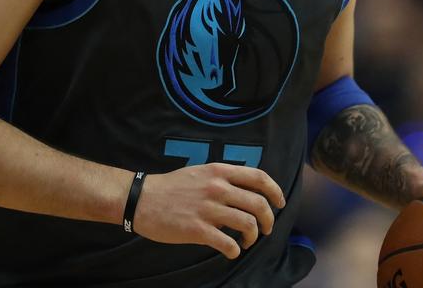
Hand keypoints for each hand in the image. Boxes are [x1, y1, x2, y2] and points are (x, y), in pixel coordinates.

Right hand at [131, 163, 285, 258]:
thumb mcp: (201, 172)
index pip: (260, 178)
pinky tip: (232, 251)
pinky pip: (228, 243)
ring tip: (247, 241)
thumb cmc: (172, 187)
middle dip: (269, 220)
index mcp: (220, 172)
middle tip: (266, 229)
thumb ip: (224, 177)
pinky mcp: (197, 230)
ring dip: (253, 236)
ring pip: (248, 224)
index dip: (275, 192)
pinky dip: (235, 250)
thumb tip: (247, 188)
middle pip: (259, 204)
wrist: (142, 199)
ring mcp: (208, 209)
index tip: (280, 203)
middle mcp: (218, 188)